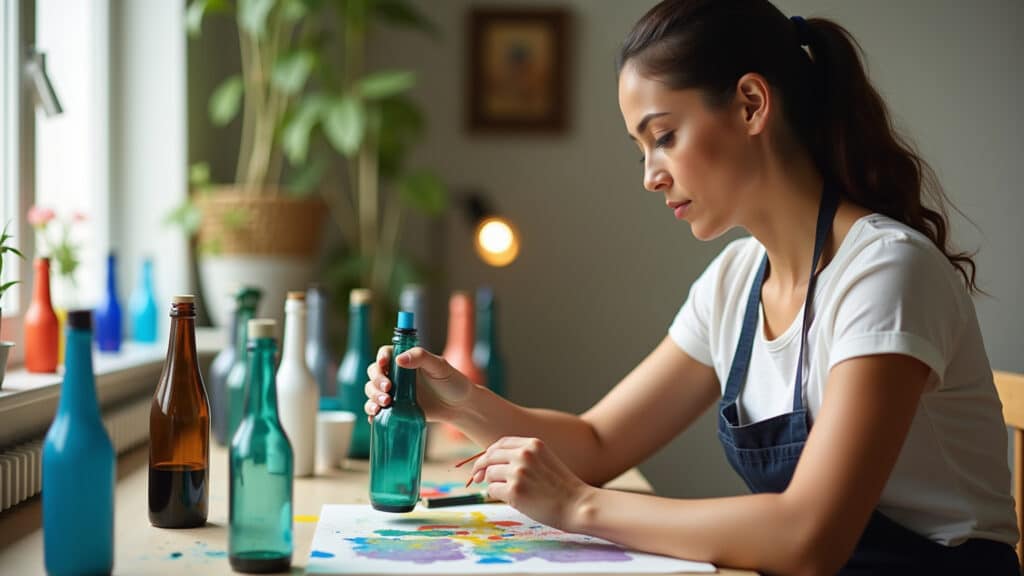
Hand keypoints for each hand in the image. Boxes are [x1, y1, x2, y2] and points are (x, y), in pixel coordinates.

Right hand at [364, 346, 472, 422]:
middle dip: (377, 381)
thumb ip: (421, 358)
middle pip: (374, 373)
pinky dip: (372, 413)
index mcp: (406, 360)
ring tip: (385, 403)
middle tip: (388, 389)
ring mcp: (395, 392)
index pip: (385, 354)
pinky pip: (377, 409)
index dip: (380, 358)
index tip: (383, 364)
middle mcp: (397, 374)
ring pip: (372, 390)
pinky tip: (374, 417)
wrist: (459, 407)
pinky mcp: (395, 408)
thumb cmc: (452, 382)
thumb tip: (399, 359)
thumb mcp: (440, 366)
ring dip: (373, 396)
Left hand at [467, 436, 592, 529]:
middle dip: (481, 467)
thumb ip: (523, 457)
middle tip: (477, 478)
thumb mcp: (545, 460)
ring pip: (489, 474)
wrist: (577, 505)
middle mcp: (524, 454)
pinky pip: (492, 490)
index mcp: (533, 444)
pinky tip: (511, 499)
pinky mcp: (514, 491)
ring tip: (509, 492)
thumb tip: (491, 463)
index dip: (489, 453)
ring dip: (493, 483)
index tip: (484, 463)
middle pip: (490, 456)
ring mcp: (518, 472)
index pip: (500, 443)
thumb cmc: (561, 487)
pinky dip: (495, 495)